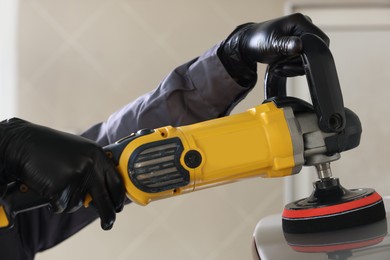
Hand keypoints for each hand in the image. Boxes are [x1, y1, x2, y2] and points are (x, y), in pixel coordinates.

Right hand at [0, 118, 124, 229]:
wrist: (25, 144)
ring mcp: (77, 176)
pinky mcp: (61, 187)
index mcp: (98, 154)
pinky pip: (60, 206)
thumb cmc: (51, 148)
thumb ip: (94, 168)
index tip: (118, 207)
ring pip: (77, 204)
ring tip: (55, 180)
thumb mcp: (80, 152)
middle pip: (105, 199)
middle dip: (108, 215)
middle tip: (108, 224)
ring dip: (66, 200)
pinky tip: (47, 184)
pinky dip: (53, 201)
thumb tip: (104, 193)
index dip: (118, 197)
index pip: (116, 181)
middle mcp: (91, 166)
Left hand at [218, 13, 328, 86]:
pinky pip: (303, 60)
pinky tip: (282, 66)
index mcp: (299, 21)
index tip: (291, 60)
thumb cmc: (258, 40)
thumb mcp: (271, 44)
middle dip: (299, 62)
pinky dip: (293, 67)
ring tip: (279, 65)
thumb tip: (298, 46)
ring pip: (309, 58)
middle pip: (315, 50)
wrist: (249, 44)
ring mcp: (302, 36)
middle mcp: (304, 26)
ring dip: (294, 66)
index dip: (309, 54)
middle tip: (282, 65)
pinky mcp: (299, 45)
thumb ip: (285, 45)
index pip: (319, 40)